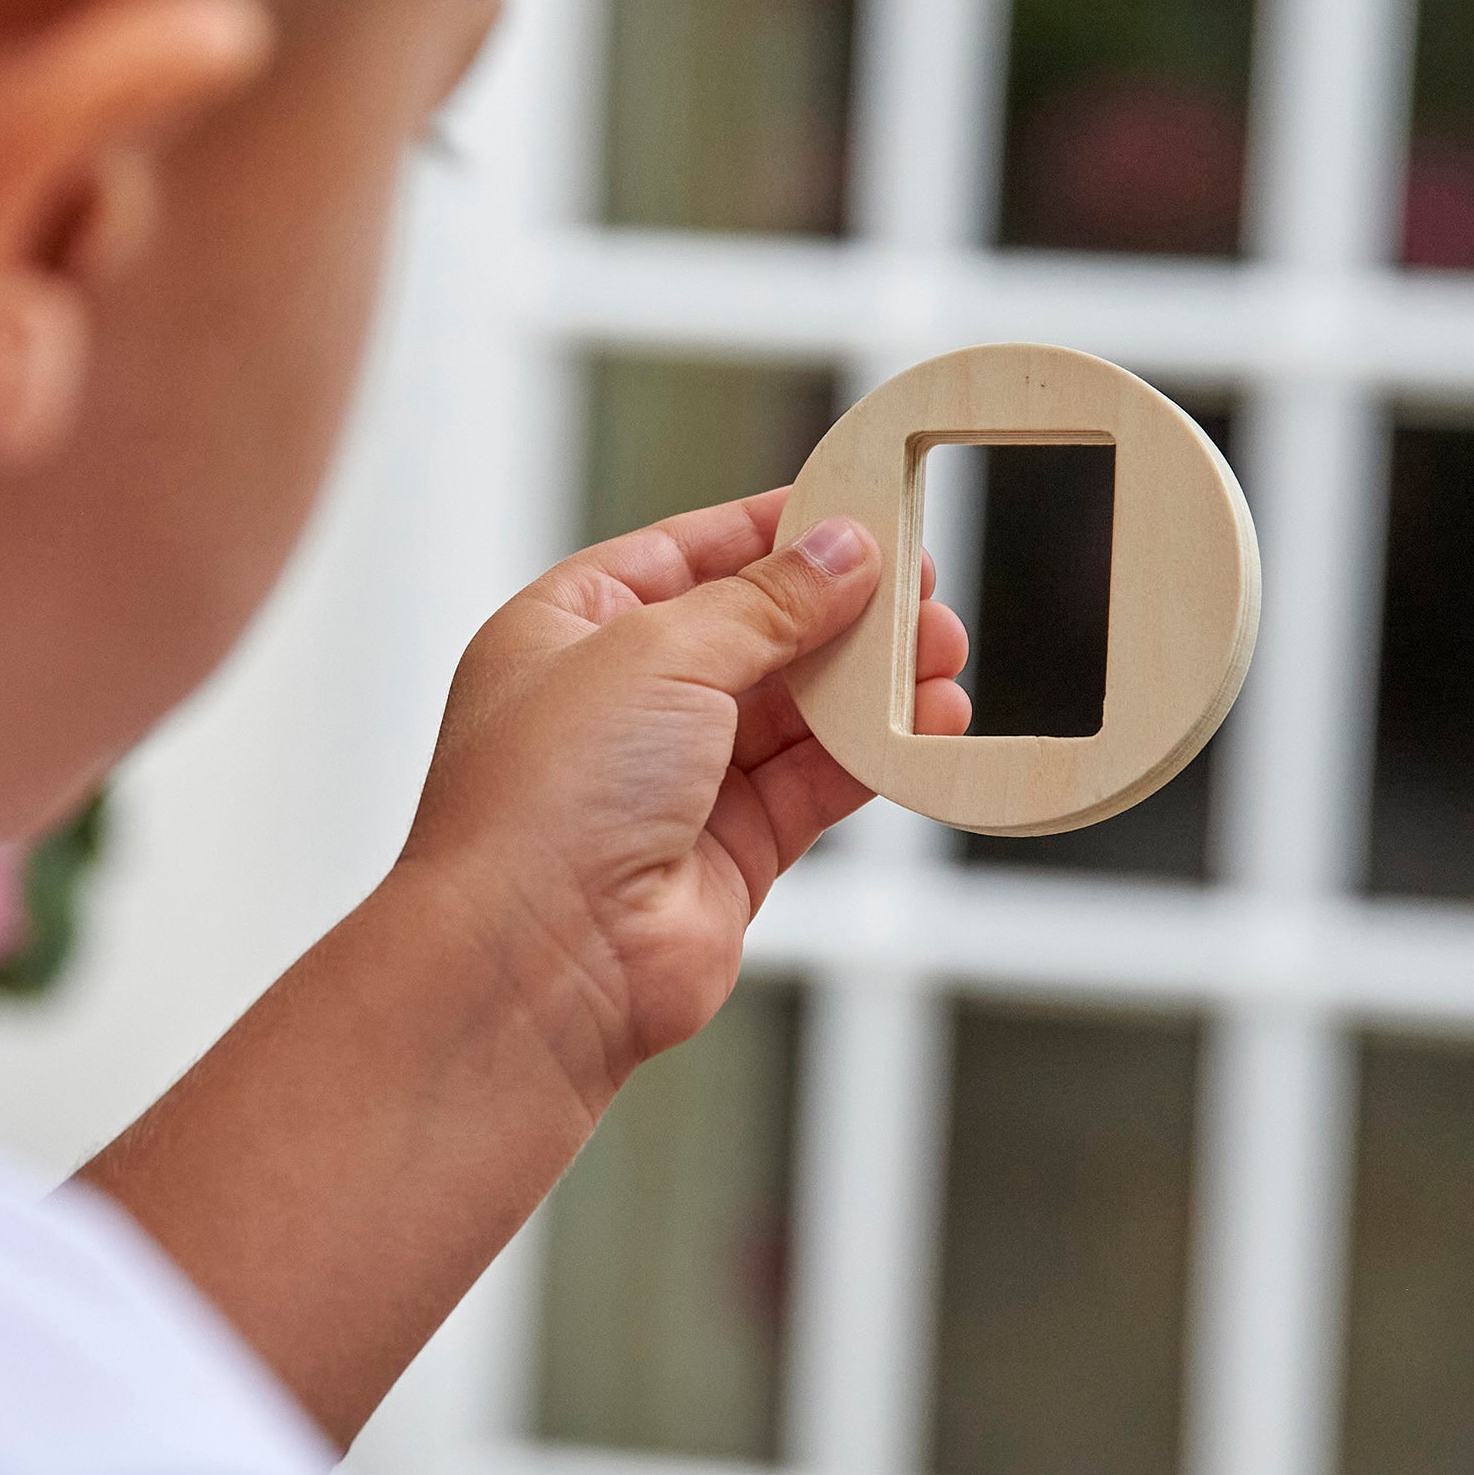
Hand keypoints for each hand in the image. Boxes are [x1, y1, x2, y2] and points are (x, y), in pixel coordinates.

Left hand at [400, 487, 969, 1112]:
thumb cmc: (542, 801)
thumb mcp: (657, 652)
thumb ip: (763, 604)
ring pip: (795, 711)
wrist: (532, 965)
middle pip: (755, 631)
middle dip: (841, 610)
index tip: (857, 509)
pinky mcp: (727, 851)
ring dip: (870, 683)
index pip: (688, 554)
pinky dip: (874, 755)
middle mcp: (619, 702)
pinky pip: (815, 784)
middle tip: (920, 590)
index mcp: (570, 628)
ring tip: (941, 654)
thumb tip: (840, 554)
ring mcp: (674, 780)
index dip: (774, 531)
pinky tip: (927, 725)